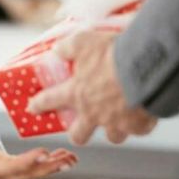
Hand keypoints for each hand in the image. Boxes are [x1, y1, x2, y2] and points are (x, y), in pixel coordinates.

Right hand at [0, 120, 77, 178]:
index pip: (11, 166)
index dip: (27, 161)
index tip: (43, 153)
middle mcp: (1, 174)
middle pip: (29, 173)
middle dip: (49, 167)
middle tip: (68, 159)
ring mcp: (8, 173)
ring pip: (35, 172)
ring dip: (54, 166)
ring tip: (71, 158)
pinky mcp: (12, 168)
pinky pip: (34, 167)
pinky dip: (49, 162)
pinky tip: (63, 156)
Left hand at [26, 29, 156, 144]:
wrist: (145, 67)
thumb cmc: (112, 54)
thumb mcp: (83, 41)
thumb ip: (67, 47)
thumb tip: (57, 50)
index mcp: (77, 94)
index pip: (49, 101)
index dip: (38, 105)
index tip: (32, 108)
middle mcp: (94, 114)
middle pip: (80, 135)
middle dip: (78, 133)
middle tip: (80, 126)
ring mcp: (117, 123)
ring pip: (113, 137)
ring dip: (113, 130)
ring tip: (118, 119)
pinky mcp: (139, 125)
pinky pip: (138, 130)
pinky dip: (140, 123)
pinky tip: (143, 113)